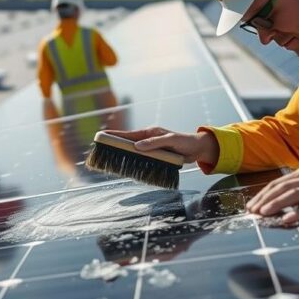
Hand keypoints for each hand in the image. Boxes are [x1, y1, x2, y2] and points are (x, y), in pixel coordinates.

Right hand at [103, 127, 218, 165]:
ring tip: (108, 158)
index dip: (115, 136)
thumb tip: (136, 147)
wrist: (197, 149)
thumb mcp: (171, 141)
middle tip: (100, 149)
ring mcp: (151, 147)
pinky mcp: (156, 155)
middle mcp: (148, 139)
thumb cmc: (185, 142)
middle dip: (114, 145)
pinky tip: (127, 166)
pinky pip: (141, 158)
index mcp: (150, 133)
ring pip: (133, 151)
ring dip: (122, 154)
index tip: (102, 137)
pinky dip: (133, 161)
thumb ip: (154, 143)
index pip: (129, 134)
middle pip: (127, 142)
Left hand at [245, 170, 298, 230]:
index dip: (262, 194)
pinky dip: (298, 213)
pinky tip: (286, 220)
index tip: (250, 207)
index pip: (277, 184)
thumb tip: (264, 210)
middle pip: (283, 187)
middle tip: (254, 211)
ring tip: (265, 213)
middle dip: (266, 199)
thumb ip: (289, 200)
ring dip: (278, 204)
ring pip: (295, 194)